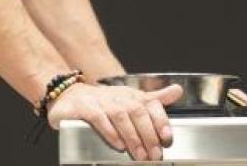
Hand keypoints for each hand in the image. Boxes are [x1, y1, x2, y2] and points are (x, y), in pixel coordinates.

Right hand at [47, 82, 181, 161]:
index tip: (167, 137)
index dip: (160, 120)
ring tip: (139, 154)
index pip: (150, 104)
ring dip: (132, 137)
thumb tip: (177, 91)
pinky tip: (118, 144)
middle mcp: (117, 95)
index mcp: (130, 94)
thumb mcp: (130, 99)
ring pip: (120, 116)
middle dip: (148, 134)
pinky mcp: (84, 107)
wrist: (69, 98)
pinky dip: (109, 131)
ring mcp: (100, 100)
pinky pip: (98, 118)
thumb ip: (153, 99)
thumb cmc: (103, 102)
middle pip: (137, 111)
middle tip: (154, 154)